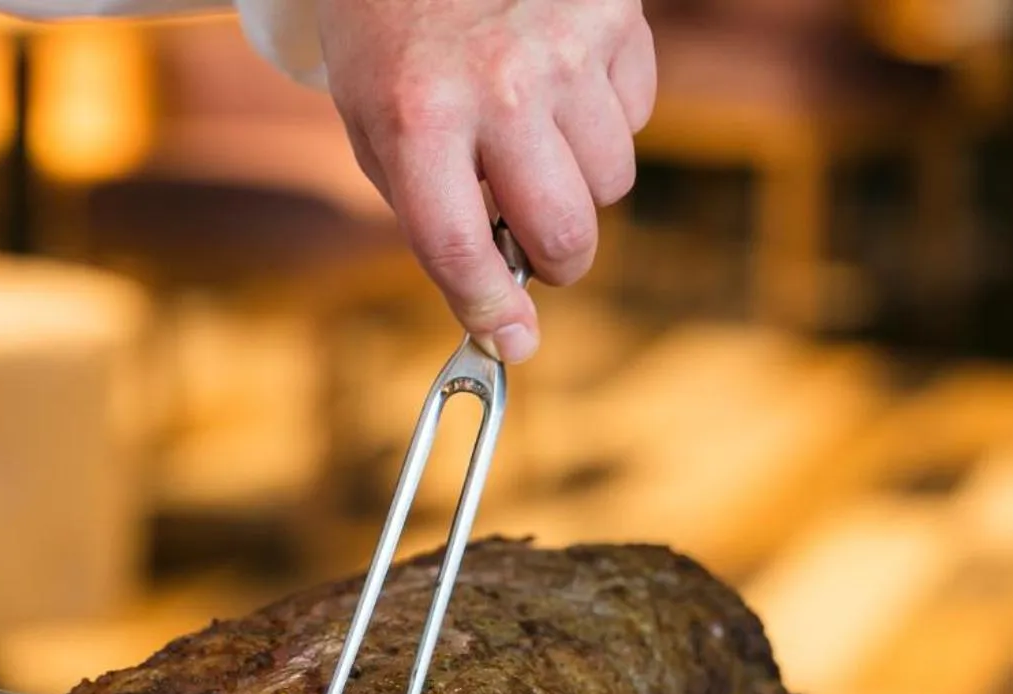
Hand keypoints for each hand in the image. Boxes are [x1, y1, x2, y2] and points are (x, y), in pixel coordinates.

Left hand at [316, 0, 655, 362]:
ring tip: (536, 138)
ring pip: (612, 182)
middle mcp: (498, 88)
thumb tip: (498, 309)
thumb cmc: (395, 35)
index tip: (511, 342)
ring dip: (580, 183)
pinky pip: (637, 116)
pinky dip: (606, 117)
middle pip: (564, 233)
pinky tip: (563, 81)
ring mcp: (567, 51)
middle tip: (537, 252)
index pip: (462, 250)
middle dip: (555, 262)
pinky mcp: (616, 18)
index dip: (490, 313)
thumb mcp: (375, 123)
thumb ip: (429, 214)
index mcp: (417, 118)